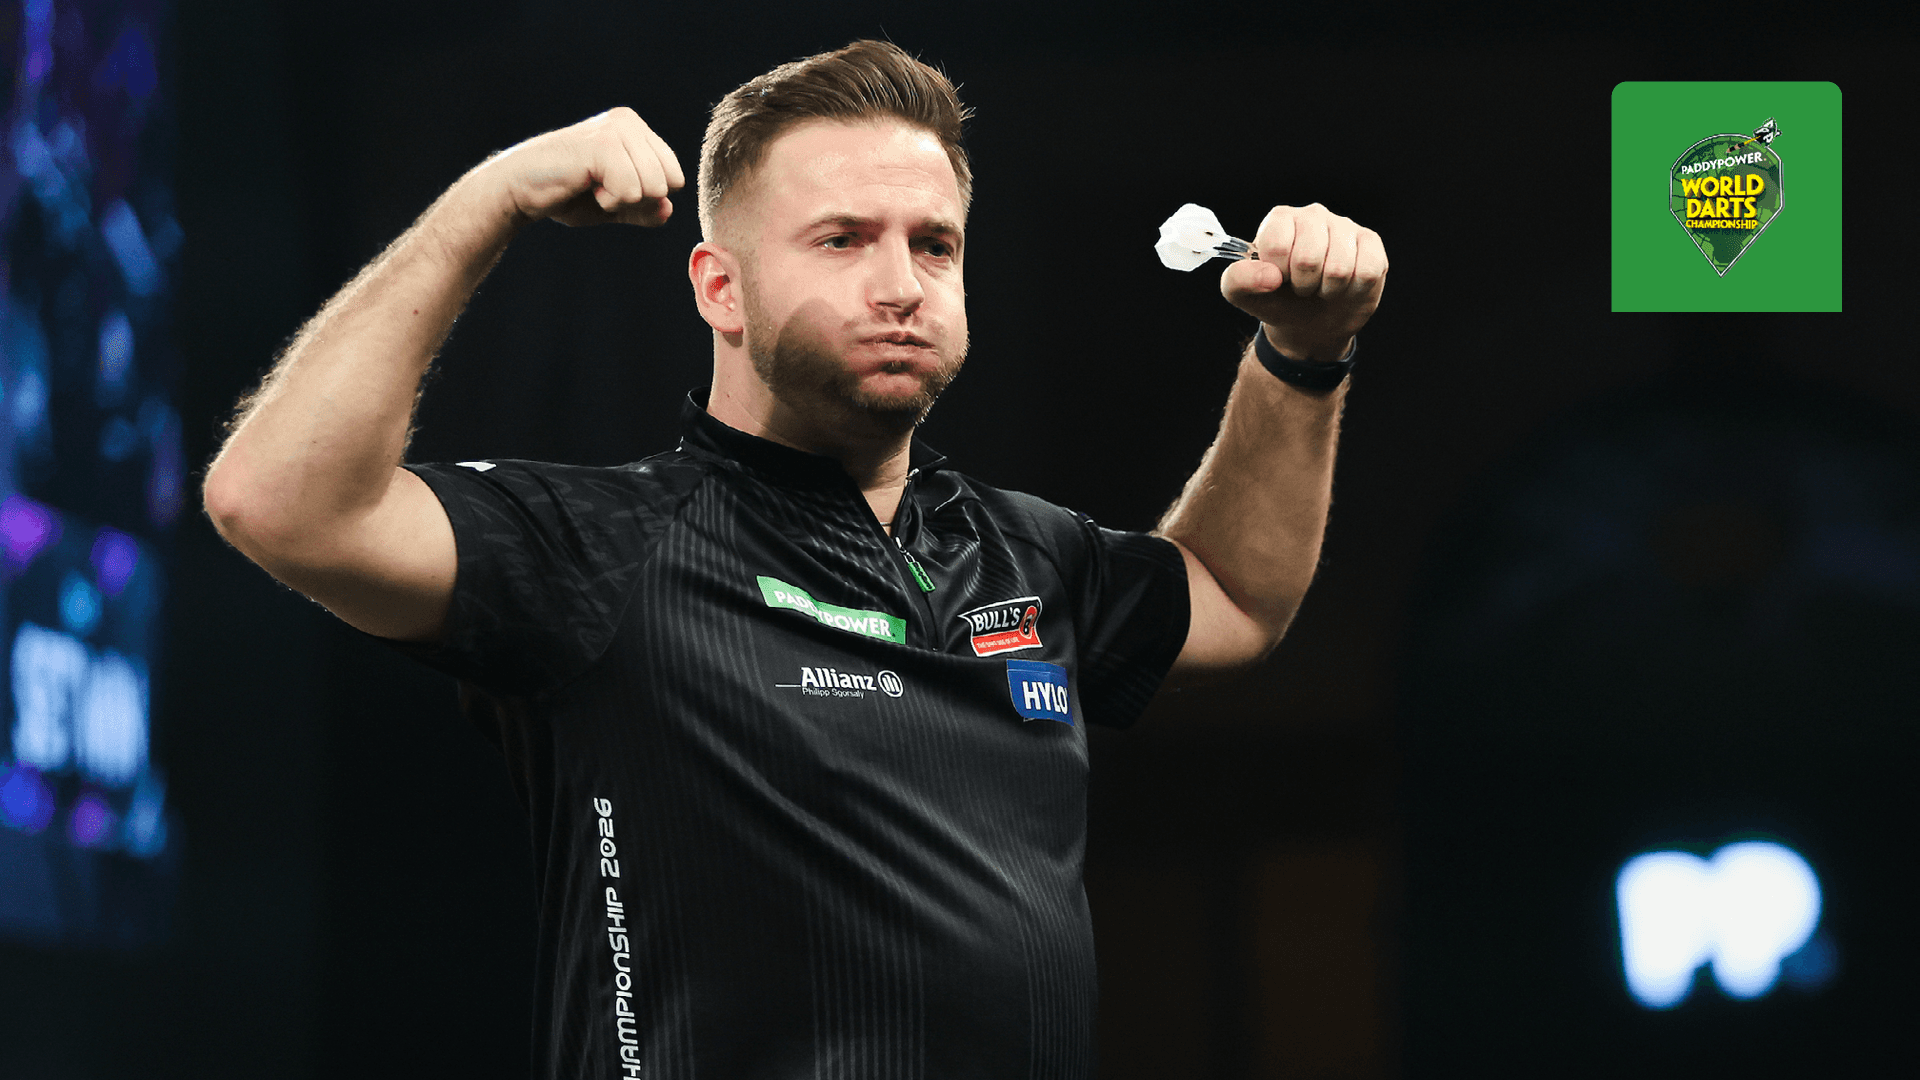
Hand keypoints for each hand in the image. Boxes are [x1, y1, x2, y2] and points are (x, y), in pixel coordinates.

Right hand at [480, 107, 686, 227]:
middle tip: (599, 188)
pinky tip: (584, 185)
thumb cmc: (565, 194)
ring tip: (590, 185)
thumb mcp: (614, 205)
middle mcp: (629, 123)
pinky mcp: (603, 145)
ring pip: (654, 188)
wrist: (519, 189)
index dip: (646, 197)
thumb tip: (668, 209)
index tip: (610, 187)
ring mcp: (617, 130)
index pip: (676, 178)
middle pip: (670, 183)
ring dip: (621, 201)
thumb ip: (644, 208)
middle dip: (637, 199)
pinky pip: (632, 192)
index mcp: (637, 131)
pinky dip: (609, 201)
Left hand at [1220, 203, 1386, 361]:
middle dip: (1304, 285)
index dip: (1277, 274)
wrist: (1312, 321)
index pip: (1277, 245)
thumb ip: (1238, 281)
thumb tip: (1269, 275)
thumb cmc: (1277, 300)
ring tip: (1322, 286)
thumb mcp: (1244, 295)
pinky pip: (1367, 272)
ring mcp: (1344, 226)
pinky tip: (1345, 285)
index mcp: (1279, 219)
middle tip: (1302, 285)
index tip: (1278, 279)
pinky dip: (1353, 290)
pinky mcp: (1370, 242)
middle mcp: (1312, 214)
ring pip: (1339, 268)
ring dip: (1328, 290)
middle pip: (1308, 258)